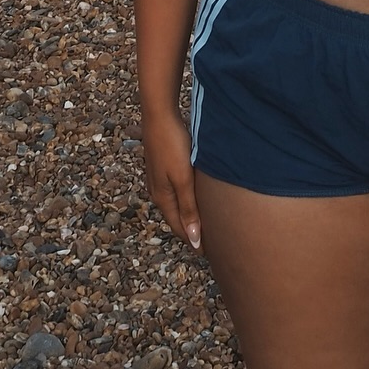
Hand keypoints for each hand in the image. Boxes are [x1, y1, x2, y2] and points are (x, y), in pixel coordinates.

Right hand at [141, 109, 202, 250]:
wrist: (159, 115)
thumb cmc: (172, 144)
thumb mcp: (183, 179)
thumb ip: (189, 208)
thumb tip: (193, 239)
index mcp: (163, 198)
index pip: (180, 228)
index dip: (194, 241)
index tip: (209, 253)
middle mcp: (158, 191)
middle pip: (176, 218)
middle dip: (190, 231)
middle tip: (210, 242)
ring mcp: (158, 178)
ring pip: (175, 204)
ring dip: (187, 215)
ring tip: (203, 222)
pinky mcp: (162, 166)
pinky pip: (174, 191)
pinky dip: (185, 200)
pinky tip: (193, 196)